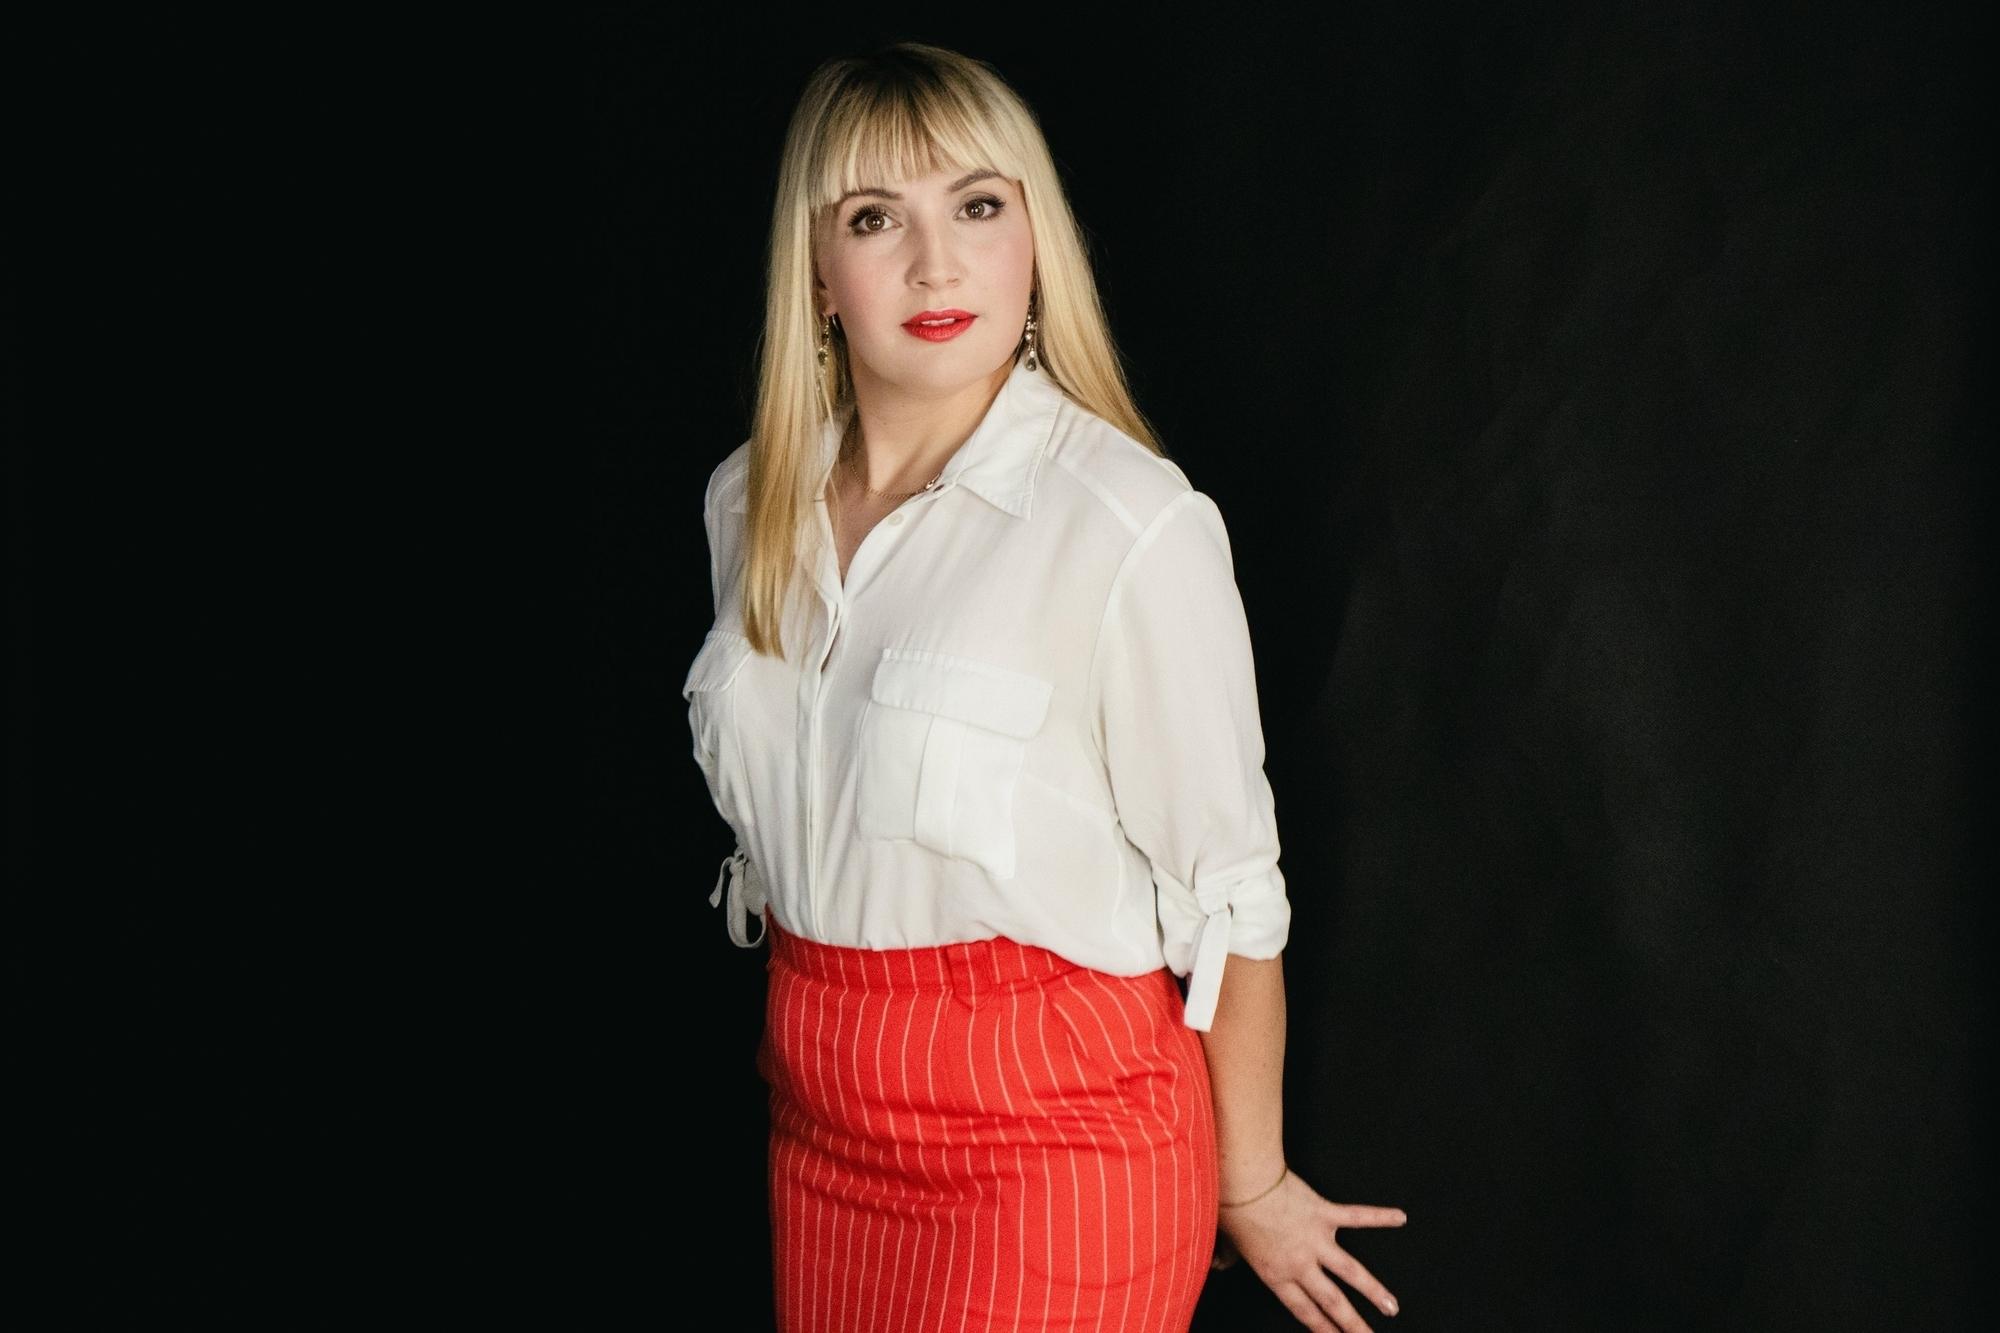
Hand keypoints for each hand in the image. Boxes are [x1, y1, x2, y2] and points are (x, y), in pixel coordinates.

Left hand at [1214, 1169, 1405, 1331]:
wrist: (1244, 1181)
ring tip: (1392, 1307)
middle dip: (1353, 1325)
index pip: (1304, 1311)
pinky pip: (1358, 1216)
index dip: (1322, 1328)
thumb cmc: (1232, 1209)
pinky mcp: (1325, 1213)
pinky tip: (1400, 1218)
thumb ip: (1226, 1258)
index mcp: (1276, 1275)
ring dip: (1374, 1291)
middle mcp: (1300, 1263)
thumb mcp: (1225, 1242)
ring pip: (1352, 1272)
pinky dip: (1380, 1216)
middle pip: (1333, 1302)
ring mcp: (1316, 1239)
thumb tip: (1217, 1263)